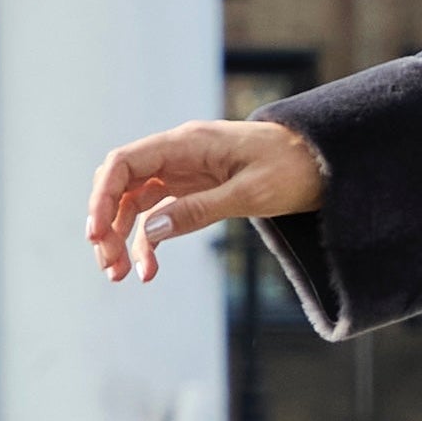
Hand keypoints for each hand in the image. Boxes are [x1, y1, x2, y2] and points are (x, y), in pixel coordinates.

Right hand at [87, 118, 324, 284]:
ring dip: (123, 238)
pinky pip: (161, 214)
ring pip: (137, 203)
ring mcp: (185, 172)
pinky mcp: (196, 189)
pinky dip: (150, 240)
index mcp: (187, 144)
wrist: (326, 162)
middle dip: (107, 223)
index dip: (102, 196)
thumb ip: (199, 210)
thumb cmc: (294, 170)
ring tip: (120, 276)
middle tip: (108, 265)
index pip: (124, 163)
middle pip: (123, 185)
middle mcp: (179, 155)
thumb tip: (149, 230)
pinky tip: (149, 270)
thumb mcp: (250, 194)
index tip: (94, 234)